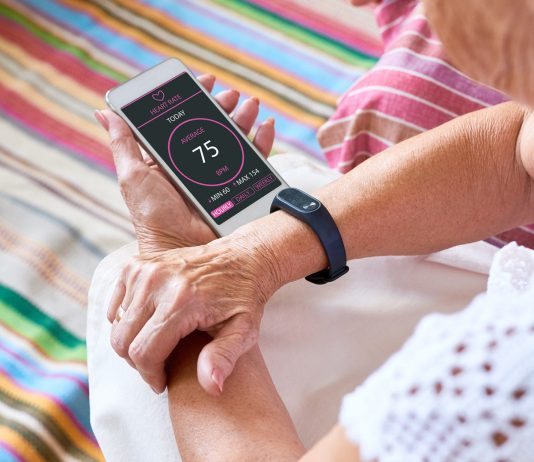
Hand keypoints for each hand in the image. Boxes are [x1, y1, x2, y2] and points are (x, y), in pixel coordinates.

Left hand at [95, 75, 274, 256]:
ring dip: (245, 117)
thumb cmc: (153, 217)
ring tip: (251, 105)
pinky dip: (263, 141)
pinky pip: (255, 161)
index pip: (184, 120)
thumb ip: (123, 144)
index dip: (194, 98)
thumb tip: (105, 112)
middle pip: (213, 127)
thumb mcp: (133, 176)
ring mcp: (218, 176)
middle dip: (223, 106)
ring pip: (235, 138)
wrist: (182, 249)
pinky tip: (267, 126)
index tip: (203, 81)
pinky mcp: (238, 188)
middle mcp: (195, 165)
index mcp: (170, 159)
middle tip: (229, 94)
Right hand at [107, 233, 280, 394]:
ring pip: (116, 324)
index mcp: (183, 301)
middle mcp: (158, 281)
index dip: (150, 376)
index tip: (163, 383)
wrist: (242, 258)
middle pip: (123, 340)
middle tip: (159, 367)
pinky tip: (149, 325)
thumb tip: (212, 387)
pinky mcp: (137, 264)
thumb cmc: (244, 299)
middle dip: (138, 363)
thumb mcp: (244, 331)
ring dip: (132, 341)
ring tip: (158, 346)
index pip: (144, 352)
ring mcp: (144, 269)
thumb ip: (224, 358)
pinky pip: (115, 305)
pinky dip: (126, 320)